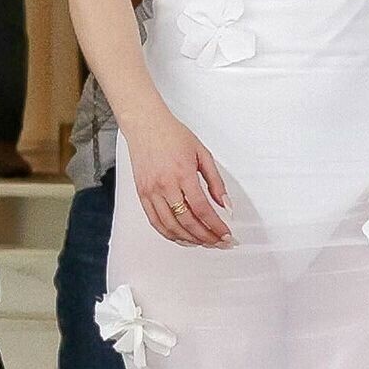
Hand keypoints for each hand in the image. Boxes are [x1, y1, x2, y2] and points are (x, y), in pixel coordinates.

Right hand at [125, 110, 232, 247]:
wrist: (146, 125)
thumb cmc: (173, 135)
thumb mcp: (202, 153)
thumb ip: (215, 181)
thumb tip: (225, 204)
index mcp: (183, 173)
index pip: (202, 209)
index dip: (216, 226)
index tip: (226, 234)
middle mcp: (165, 185)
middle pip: (188, 222)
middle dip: (206, 237)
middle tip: (220, 242)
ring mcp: (151, 191)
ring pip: (171, 226)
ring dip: (190, 239)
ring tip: (204, 243)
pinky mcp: (142, 194)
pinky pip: (155, 221)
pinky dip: (170, 234)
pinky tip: (182, 238)